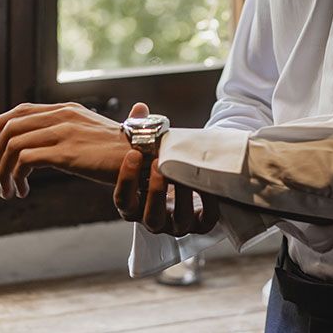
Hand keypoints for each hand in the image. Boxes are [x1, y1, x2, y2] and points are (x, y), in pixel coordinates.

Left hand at [0, 100, 133, 197]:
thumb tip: (63, 139)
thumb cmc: (127, 150)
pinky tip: (21, 191)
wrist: (147, 155)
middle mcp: (64, 115)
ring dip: (3, 171)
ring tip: (6, 190)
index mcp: (70, 109)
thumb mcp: (98, 134)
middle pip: (11, 126)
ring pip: (13, 145)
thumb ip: (77, 131)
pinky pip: (24, 162)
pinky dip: (15, 178)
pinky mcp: (66, 152)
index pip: (23, 110)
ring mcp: (64, 132)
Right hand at [113, 106, 218, 236]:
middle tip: (158, 164)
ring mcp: (176, 223)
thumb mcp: (149, 147)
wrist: (185, 173)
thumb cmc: (160, 160)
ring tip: (184, 174)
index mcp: (134, 203)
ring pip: (178, 222)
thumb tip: (139, 109)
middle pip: (150, 216)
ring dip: (182, 197)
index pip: (123, 200)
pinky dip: (209, 205)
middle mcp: (153, 218)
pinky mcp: (199, 222)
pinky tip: (209, 185)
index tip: (133, 154)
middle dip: (155, 190)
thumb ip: (141, 129)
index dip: (126, 179)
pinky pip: (206, 220)